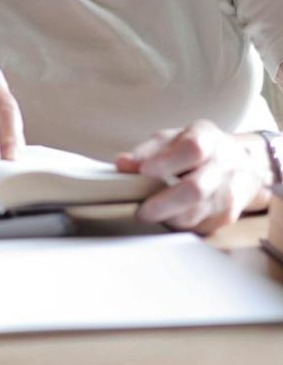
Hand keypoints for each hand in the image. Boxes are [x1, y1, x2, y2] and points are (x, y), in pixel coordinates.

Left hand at [116, 120, 272, 233]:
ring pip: (197, 213)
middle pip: (195, 189)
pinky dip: (179, 223)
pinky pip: (200, 225)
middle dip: (164, 203)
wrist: (242, 165)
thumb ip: (147, 151)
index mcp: (208, 139)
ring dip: (169, 217)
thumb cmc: (196, 148)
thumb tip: (123, 163)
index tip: (143, 171)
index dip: (166, 162)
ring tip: (148, 214)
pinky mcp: (228, 215)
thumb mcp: (172, 139)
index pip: (191, 149)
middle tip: (141, 210)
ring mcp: (230, 193)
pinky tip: (166, 217)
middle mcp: (224, 166)